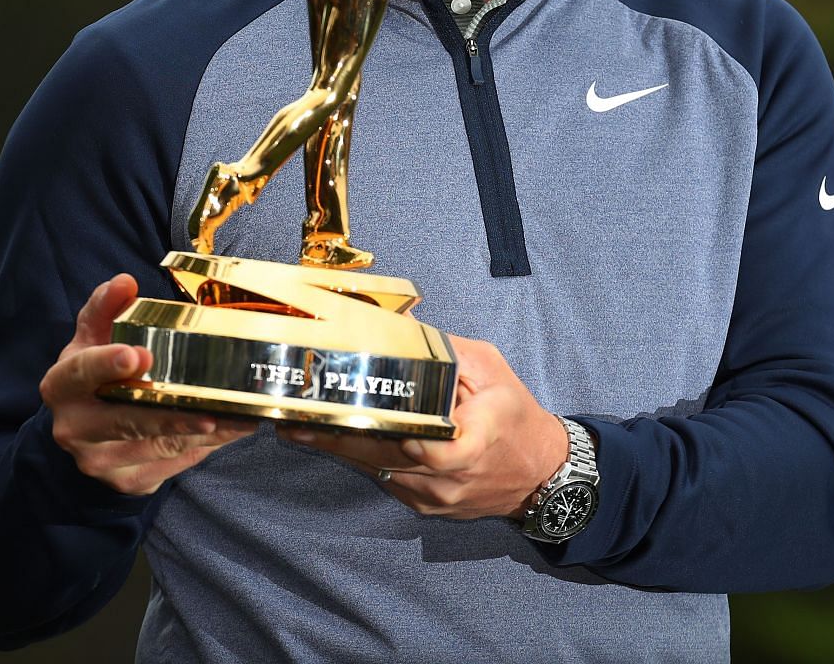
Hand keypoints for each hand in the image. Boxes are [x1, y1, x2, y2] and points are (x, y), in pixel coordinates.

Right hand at [39, 274, 256, 494]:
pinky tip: (232, 429)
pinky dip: (206, 446)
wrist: (83, 436)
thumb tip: (124, 282)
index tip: (139, 355)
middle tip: (210, 409)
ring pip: (159, 446)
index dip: (107, 365)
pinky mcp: (129, 482)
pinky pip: (173, 463)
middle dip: (170, 416)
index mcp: (61, 386)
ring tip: (240, 416)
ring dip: (203, 431)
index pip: (81, 373)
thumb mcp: (91, 339)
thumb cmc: (94, 378)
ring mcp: (101, 462)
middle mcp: (75, 429)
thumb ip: (106, 308)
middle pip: (127, 421)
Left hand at [277, 334, 567, 519]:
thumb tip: (402, 326)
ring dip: (341, 450)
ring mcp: (434, 499)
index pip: (413, 442)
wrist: (542, 474)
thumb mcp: (491, 369)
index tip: (333, 414)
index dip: (370, 431)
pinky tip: (339, 443)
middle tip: (291, 420)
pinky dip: (365, 460)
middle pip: (379, 458)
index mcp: (467, 443)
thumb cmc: (516, 416)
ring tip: (300, 428)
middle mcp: (446, 478)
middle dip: (332, 439)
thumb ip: (445, 351)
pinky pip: (388, 480)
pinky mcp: (426, 507)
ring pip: (377, 471)